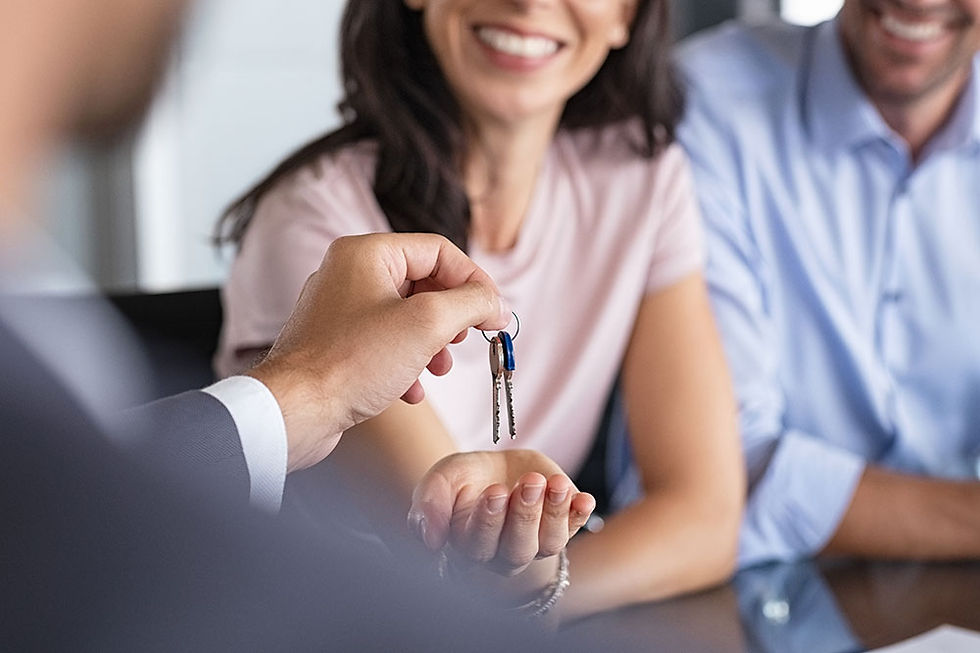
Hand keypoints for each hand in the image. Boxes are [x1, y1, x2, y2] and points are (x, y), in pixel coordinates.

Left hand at [247, 233, 509, 472]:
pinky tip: (412, 391)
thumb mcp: (427, 324)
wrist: (296, 411)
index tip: (495, 314)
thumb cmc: (352, 362)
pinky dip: (407, 364)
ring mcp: (341, 310)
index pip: (439, 251)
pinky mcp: (338, 344)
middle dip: (452, 317)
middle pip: (424, 283)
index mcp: (367, 253)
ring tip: (439, 368)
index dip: (474, 281)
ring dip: (433, 344)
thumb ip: (472, 304)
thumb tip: (497, 305)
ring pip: (407, 317)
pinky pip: (386, 344)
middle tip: (467, 341)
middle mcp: (350, 273)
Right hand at [408, 450, 594, 576]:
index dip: (489, 520)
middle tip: (528, 483)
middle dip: (524, 515)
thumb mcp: (439, 482)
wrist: (492, 468)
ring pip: (549, 542)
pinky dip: (580, 514)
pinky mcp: (561, 526)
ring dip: (555, 513)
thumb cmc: (461, 480)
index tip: (495, 491)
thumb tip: (430, 541)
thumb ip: (428, 507)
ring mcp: (536, 542)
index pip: (479, 544)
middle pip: (517, 549)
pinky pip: (574, 527)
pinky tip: (583, 498)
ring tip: (555, 483)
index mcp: (469, 547)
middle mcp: (503, 554)